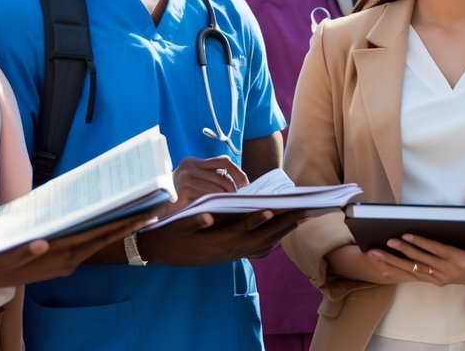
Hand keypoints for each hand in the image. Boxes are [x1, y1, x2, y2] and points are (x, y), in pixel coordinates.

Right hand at [0, 211, 152, 293]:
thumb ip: (26, 250)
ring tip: (138, 214)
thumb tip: (41, 244)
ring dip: (118, 229)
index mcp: (62, 256)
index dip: (122, 225)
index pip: (98, 237)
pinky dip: (99, 233)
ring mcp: (67, 263)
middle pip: (105, 238)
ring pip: (98, 242)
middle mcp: (69, 261)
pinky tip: (107, 222)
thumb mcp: (11, 255)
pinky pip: (86, 245)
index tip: (143, 216)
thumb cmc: (0, 259)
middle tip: (153, 210)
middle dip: (129, 225)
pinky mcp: (62, 262)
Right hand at [137, 208, 304, 265]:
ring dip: (282, 233)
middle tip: (303, 210)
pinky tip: (280, 232)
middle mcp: (229, 251)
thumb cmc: (170, 234)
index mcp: (217, 243)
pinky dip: (272, 241)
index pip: (244, 232)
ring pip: (263, 246)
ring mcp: (231, 255)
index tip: (275, 209)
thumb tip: (207, 217)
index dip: (259, 221)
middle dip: (283, 225)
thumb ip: (194, 221)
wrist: (161, 251)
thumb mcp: (178, 226)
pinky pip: (258, 250)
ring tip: (299, 218)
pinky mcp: (231, 255)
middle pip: (262, 239)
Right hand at [168, 155, 246, 212]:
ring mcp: (184, 180)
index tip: (246, 184)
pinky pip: (208, 201)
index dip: (238, 172)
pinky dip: (215, 207)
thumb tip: (243, 184)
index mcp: (192, 162)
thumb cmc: (180, 198)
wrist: (156, 211)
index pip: (224, 161)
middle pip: (223, 178)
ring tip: (230, 208)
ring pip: (217, 191)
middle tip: (239, 201)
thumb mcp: (194, 182)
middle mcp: (187, 167)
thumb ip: (213, 178)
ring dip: (225, 201)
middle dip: (233, 191)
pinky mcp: (182, 194)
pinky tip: (217, 212)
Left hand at [371, 235, 464, 288]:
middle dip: (401, 252)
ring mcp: (444, 278)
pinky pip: (417, 277)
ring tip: (378, 255)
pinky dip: (400, 272)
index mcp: (463, 260)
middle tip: (385, 243)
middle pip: (422, 262)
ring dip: (395, 263)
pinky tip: (385, 268)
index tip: (405, 236)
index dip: (420, 243)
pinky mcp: (440, 281)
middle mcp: (450, 272)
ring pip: (415, 271)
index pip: (436, 250)